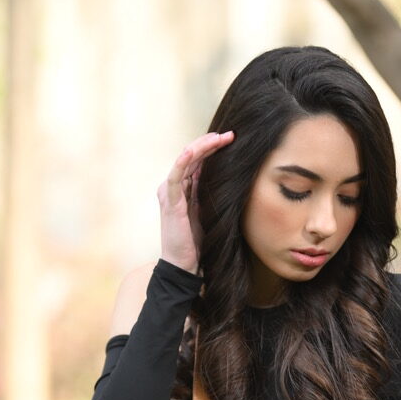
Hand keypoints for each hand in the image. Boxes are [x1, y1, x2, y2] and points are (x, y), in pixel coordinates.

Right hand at [157, 131, 234, 273]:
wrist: (184, 264)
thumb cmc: (196, 242)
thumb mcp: (208, 213)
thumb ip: (211, 195)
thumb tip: (229, 179)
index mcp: (183, 188)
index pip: (197, 160)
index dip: (212, 148)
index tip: (230, 140)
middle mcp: (174, 186)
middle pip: (191, 156)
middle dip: (210, 143)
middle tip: (230, 135)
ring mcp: (170, 192)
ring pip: (185, 160)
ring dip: (202, 147)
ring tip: (219, 138)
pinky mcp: (170, 201)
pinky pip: (175, 176)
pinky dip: (183, 161)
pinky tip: (192, 151)